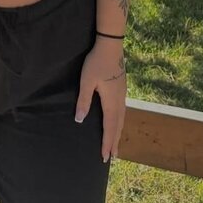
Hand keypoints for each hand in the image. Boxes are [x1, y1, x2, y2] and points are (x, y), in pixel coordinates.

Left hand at [74, 38, 126, 161]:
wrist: (111, 46)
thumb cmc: (96, 62)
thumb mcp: (87, 81)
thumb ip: (84, 101)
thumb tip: (79, 120)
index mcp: (111, 101)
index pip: (109, 127)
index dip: (107, 142)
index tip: (105, 156)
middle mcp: (120, 101)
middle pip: (118, 126)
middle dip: (114, 142)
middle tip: (112, 157)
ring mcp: (122, 94)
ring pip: (121, 119)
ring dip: (118, 132)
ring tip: (116, 144)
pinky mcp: (122, 89)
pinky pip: (122, 111)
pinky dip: (119, 122)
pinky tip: (117, 121)